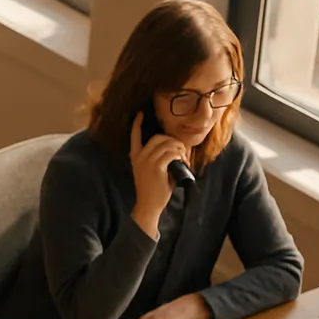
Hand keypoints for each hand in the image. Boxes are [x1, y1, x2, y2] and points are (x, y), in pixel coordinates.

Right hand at [128, 112, 188, 235]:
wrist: (148, 205)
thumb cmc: (153, 189)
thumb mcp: (150, 171)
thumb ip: (158, 158)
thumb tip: (176, 147)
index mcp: (135, 157)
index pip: (134, 136)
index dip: (137, 124)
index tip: (139, 114)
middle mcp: (139, 157)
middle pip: (158, 137)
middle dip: (172, 140)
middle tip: (181, 149)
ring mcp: (148, 162)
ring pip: (167, 144)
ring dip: (180, 148)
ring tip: (184, 158)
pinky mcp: (157, 167)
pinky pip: (172, 153)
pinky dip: (181, 155)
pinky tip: (183, 162)